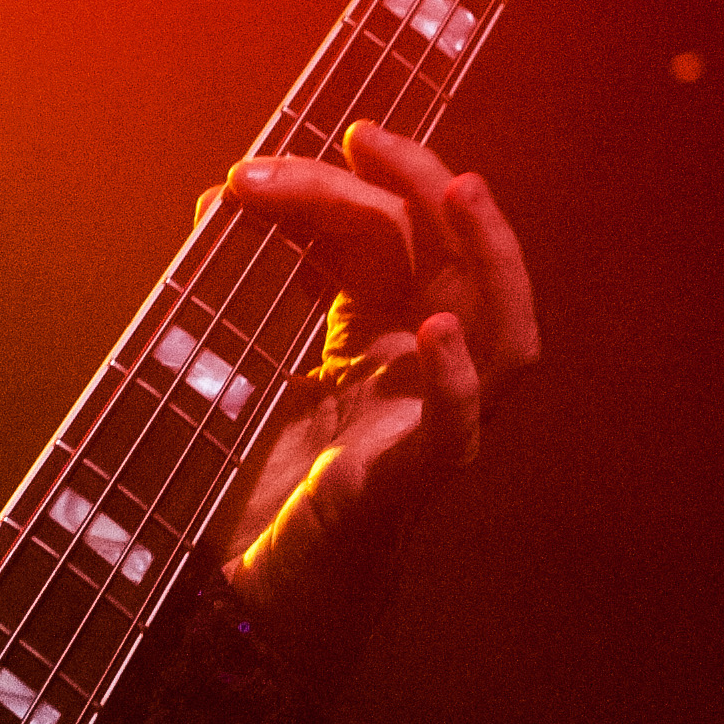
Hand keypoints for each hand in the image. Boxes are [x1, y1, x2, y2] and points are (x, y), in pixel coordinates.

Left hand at [210, 122, 540, 674]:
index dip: (351, 186)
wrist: (248, 583)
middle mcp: (420, 370)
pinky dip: (456, 378)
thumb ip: (245, 284)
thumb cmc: (254, 472)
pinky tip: (429, 334)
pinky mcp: (414, 479)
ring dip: (490, 256)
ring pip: (503, 332)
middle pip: (450, 261)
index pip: (391, 238)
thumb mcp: (246, 356)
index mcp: (379, 335)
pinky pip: (461, 426)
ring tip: (458, 191)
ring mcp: (430, 423)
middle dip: (416, 187)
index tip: (300, 148)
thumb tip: (220, 199)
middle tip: (365, 140)